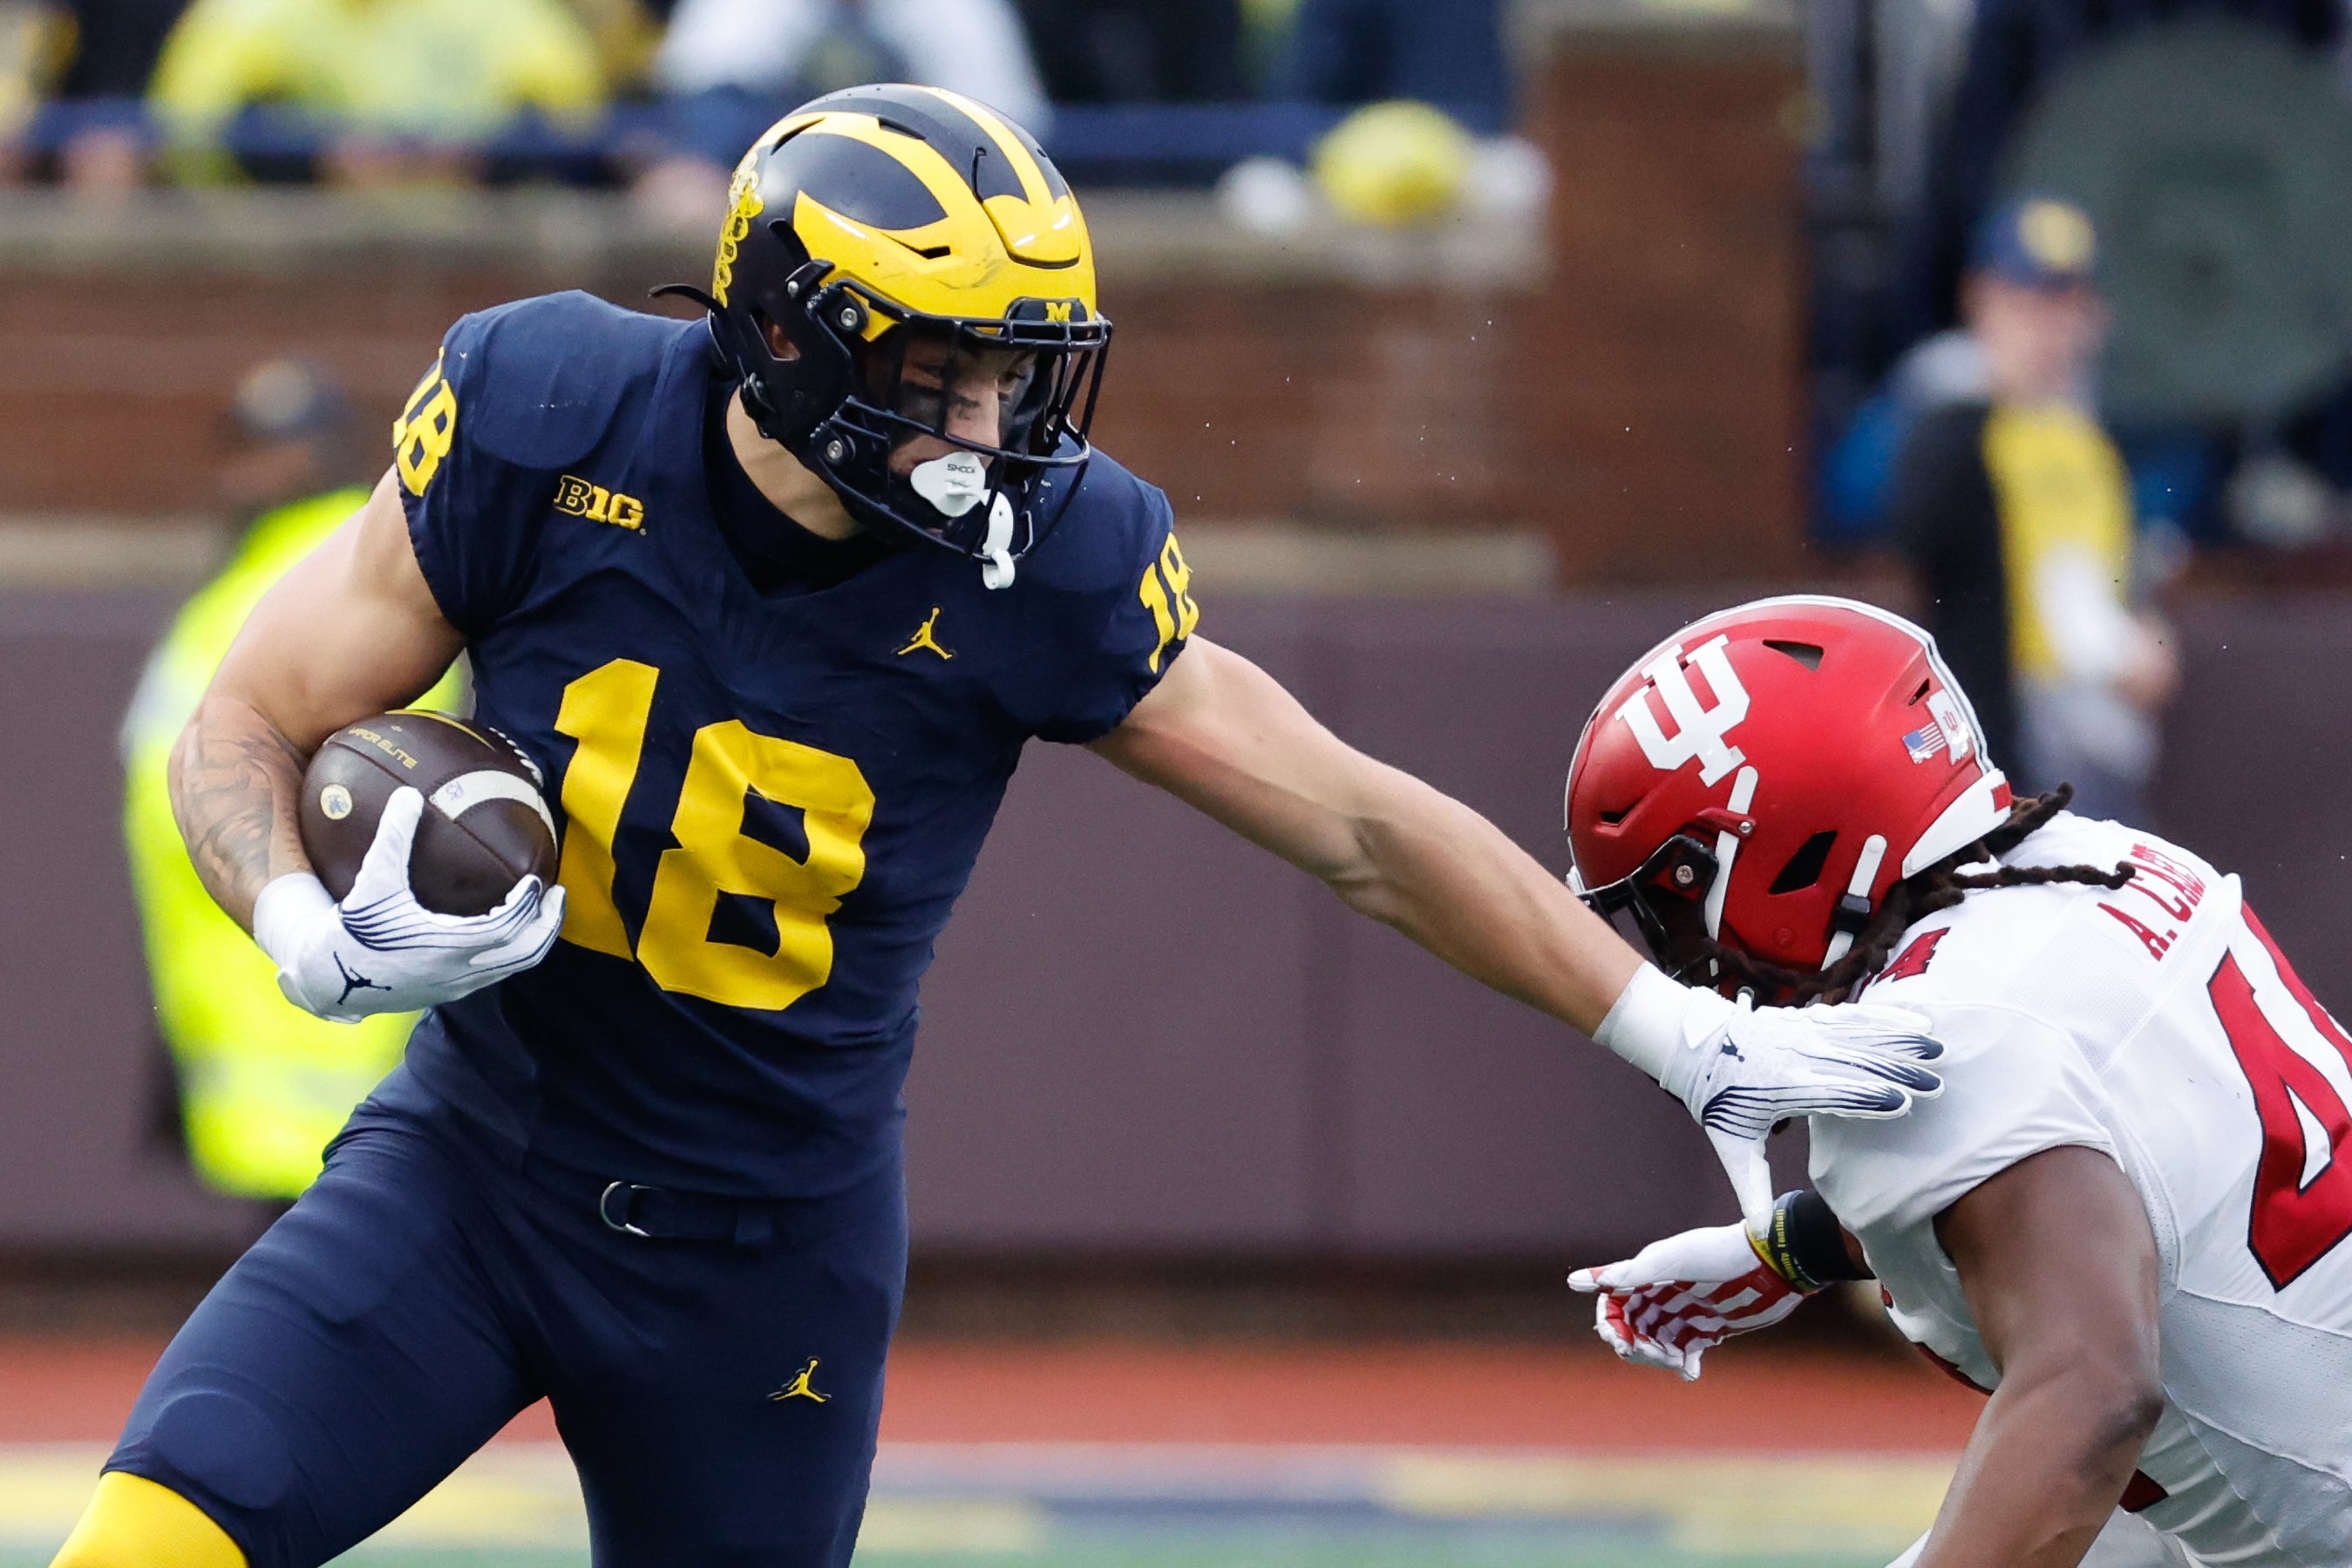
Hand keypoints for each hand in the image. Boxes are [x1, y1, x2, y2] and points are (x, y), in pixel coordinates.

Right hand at [253, 787, 564, 1021]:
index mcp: (448, 947)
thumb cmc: (352, 928)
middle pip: (526, 954)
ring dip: (533, 939)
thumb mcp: (373, 881)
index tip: (534, 878)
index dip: (527, 903)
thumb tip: (409, 794)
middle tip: (556, 894)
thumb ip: (392, 838)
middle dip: (547, 924)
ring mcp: (457, 986)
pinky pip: (495, 972)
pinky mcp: (450, 992)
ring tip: (541, 910)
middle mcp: (459, 973)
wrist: (328, 979)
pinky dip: (511, 950)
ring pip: (514, 967)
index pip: (507, 926)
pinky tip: (507, 925)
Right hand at [1568, 1221, 1804, 1380]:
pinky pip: (1686, 1352)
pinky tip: (1691, 1371)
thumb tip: (1576, 1283)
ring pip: (1656, 1343)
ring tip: (1678, 1362)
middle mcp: (1661, 1294)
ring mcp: (1683, 1313)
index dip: (1611, 1324)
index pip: (1612, 1303)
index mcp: (1647, 1275)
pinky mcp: (1707, 1328)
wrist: (1771, 1264)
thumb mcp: (1674, 1260)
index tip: (1621, 1342)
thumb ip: (1631, 1273)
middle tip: (1657, 1356)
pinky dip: (1684, 1364)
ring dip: (1660, 1358)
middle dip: (1637, 1346)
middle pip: (1632, 1328)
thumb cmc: (1720, 1253)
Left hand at [1599, 967, 1943, 1226]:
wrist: (1694, 1045)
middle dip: (1897, 1069)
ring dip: (1898, 1038)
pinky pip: (1849, 1016)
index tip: (1905, 1102)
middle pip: (1855, 1061)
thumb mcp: (1730, 1146)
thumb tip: (1757, 1230)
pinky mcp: (1806, 1018)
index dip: (1868, 1096)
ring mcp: (1801, 1031)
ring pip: (1858, 1034)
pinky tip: (1912, 1019)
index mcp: (1782, 1087)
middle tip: (1937, 1082)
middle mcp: (1795, 1055)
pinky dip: (1882, 1017)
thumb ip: (1748, 1186)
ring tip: (1935, 1044)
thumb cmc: (1717, 1100)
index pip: (1832, 1093)